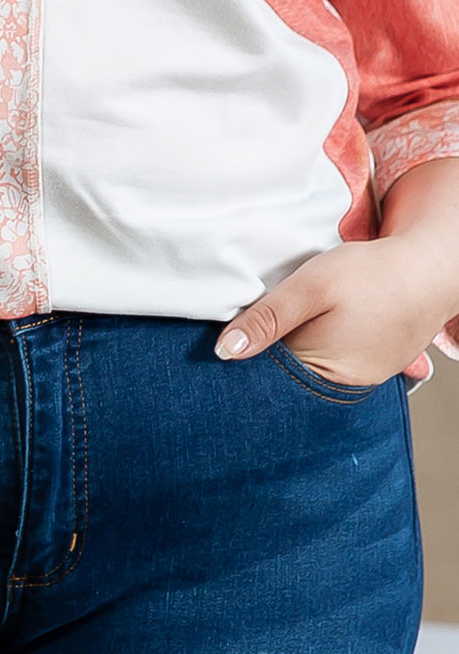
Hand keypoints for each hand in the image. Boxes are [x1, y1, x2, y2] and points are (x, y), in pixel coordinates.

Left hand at [213, 236, 455, 385]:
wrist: (428, 268)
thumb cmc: (371, 275)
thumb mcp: (310, 287)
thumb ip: (267, 319)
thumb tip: (225, 352)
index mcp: (321, 372)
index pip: (266, 372)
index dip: (247, 348)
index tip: (233, 327)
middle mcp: (341, 385)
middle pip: (287, 371)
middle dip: (270, 347)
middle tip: (268, 314)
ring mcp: (360, 378)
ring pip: (309, 363)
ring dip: (296, 342)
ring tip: (298, 314)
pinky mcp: (371, 364)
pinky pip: (333, 358)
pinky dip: (321, 340)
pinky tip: (322, 319)